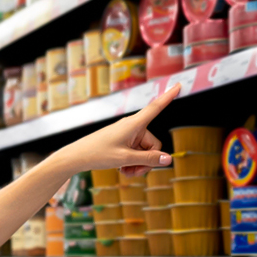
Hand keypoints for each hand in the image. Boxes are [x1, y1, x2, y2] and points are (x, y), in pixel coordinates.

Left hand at [59, 83, 179, 176]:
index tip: (179, 84)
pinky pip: (136, 152)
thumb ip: (148, 159)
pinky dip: (132, 162)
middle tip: (134, 172)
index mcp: (133, 124)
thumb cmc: (98, 154)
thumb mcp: (125, 159)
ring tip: (125, 171)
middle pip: (153, 145)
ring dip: (138, 164)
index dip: (169, 97)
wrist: (77, 156)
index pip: (155, 107)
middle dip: (147, 160)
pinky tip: (122, 169)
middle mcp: (132, 126)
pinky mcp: (123, 141)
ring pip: (145, 151)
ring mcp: (127, 134)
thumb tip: (168, 159)